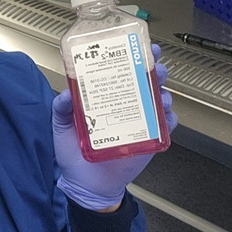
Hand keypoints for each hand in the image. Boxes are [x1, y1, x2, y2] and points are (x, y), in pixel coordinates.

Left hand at [53, 44, 177, 210]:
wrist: (85, 185)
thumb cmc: (73, 154)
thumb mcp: (62, 126)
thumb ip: (62, 108)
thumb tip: (66, 93)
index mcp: (105, 97)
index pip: (122, 72)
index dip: (134, 57)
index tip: (141, 46)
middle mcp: (125, 105)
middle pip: (147, 81)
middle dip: (155, 70)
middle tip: (155, 67)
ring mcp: (139, 122)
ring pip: (160, 100)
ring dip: (163, 93)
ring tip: (159, 93)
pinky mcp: (150, 140)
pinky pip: (167, 126)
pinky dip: (170, 119)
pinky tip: (165, 115)